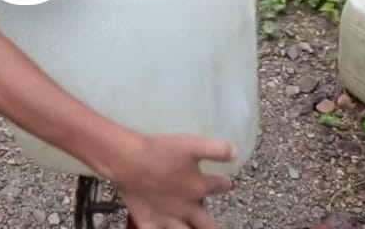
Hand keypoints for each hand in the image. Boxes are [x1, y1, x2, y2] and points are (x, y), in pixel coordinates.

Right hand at [107, 135, 235, 228]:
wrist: (129, 161)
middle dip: (210, 224)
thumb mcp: (191, 144)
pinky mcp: (148, 220)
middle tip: (209, 223)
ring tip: (192, 227)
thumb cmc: (159, 152)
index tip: (224, 182)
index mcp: (199, 187)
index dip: (224, 183)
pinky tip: (161, 228)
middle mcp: (187, 208)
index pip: (221, 187)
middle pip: (207, 224)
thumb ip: (216, 149)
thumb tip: (235, 153)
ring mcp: (168, 217)